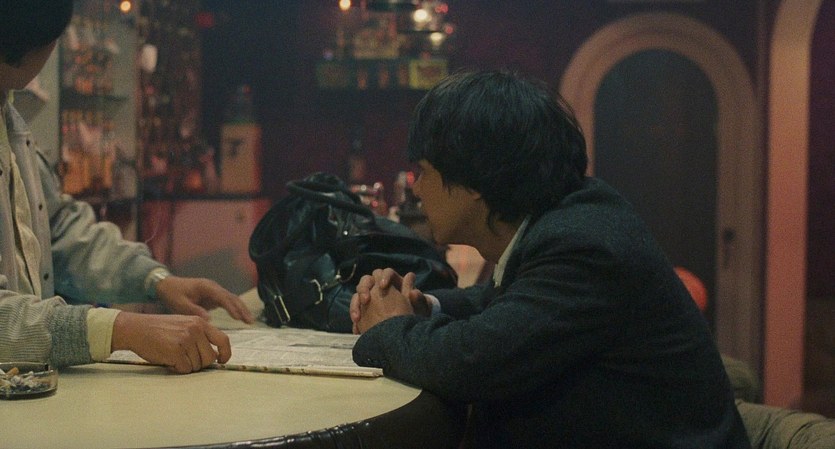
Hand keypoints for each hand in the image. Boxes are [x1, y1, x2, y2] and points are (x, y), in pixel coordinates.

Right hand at [111, 312, 231, 373]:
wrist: (136, 328)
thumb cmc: (159, 329)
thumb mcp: (183, 324)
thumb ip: (199, 335)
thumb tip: (214, 356)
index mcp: (200, 322)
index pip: (223, 340)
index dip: (225, 353)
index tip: (221, 361)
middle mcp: (196, 330)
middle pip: (210, 357)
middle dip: (200, 364)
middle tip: (186, 360)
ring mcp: (186, 340)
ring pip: (197, 365)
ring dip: (187, 366)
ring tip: (174, 356)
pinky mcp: (176, 351)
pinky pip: (185, 369)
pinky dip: (177, 369)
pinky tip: (168, 360)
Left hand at [155, 276, 253, 323]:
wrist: (167, 285)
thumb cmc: (173, 293)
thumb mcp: (180, 304)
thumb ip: (194, 310)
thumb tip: (209, 320)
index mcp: (206, 287)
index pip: (222, 297)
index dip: (231, 307)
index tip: (238, 317)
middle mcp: (213, 287)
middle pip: (231, 297)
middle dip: (242, 309)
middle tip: (250, 321)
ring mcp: (214, 291)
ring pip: (232, 299)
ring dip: (241, 309)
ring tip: (250, 321)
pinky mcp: (214, 296)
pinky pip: (227, 302)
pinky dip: (235, 309)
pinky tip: (241, 317)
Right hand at [351, 268, 422, 333]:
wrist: (412, 329)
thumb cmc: (418, 314)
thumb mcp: (420, 309)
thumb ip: (418, 300)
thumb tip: (414, 291)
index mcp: (394, 282)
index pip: (385, 273)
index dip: (384, 277)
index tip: (384, 286)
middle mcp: (379, 288)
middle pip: (366, 281)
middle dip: (364, 289)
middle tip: (366, 301)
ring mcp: (370, 299)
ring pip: (357, 296)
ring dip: (355, 306)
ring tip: (357, 319)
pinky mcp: (364, 311)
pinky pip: (356, 312)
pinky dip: (356, 320)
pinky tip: (357, 330)